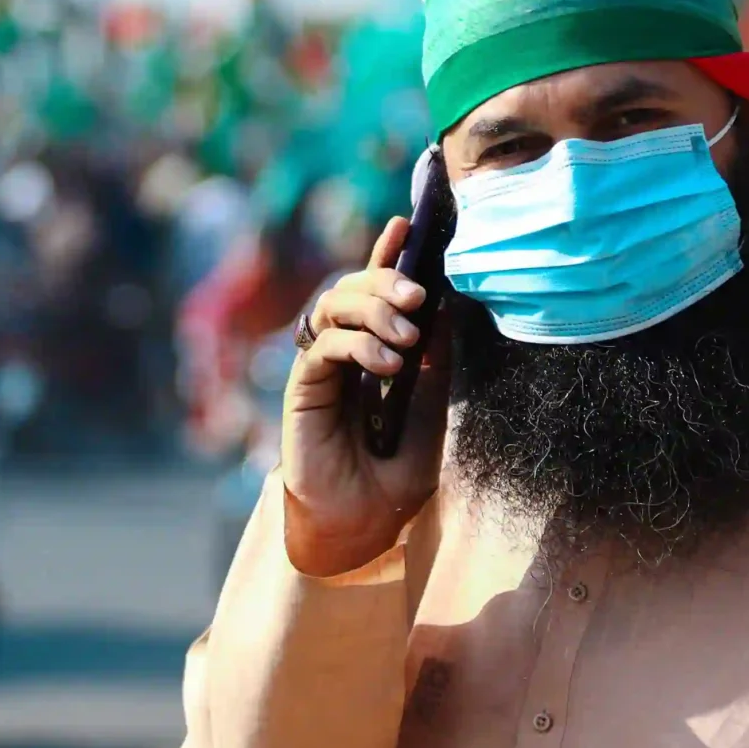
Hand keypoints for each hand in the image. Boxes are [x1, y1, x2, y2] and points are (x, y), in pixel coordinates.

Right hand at [280, 216, 450, 576]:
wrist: (366, 523)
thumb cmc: (398, 472)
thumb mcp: (432, 408)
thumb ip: (435, 361)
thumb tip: (445, 307)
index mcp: (376, 348)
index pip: (379, 290)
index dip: (387, 253)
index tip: (406, 224)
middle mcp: (346, 350)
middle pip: (354, 286)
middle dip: (386, 278)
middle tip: (420, 296)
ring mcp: (322, 365)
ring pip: (335, 304)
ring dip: (374, 308)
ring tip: (407, 337)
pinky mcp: (303, 386)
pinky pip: (325, 344)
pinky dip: (359, 344)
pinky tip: (387, 365)